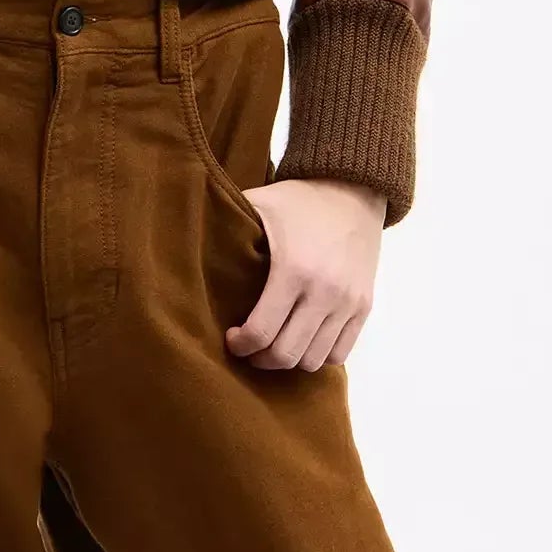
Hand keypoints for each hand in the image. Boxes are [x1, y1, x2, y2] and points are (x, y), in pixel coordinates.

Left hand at [224, 176, 385, 370]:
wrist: (353, 190)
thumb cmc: (299, 200)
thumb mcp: (259, 204)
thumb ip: (227, 223)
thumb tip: (187, 237)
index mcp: (292, 269)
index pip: (262, 332)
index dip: (240, 345)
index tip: (231, 337)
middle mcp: (324, 292)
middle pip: (286, 354)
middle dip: (260, 358)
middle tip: (248, 347)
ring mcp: (348, 303)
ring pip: (313, 360)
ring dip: (289, 360)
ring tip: (274, 343)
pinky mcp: (364, 307)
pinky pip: (339, 353)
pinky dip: (318, 355)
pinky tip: (301, 338)